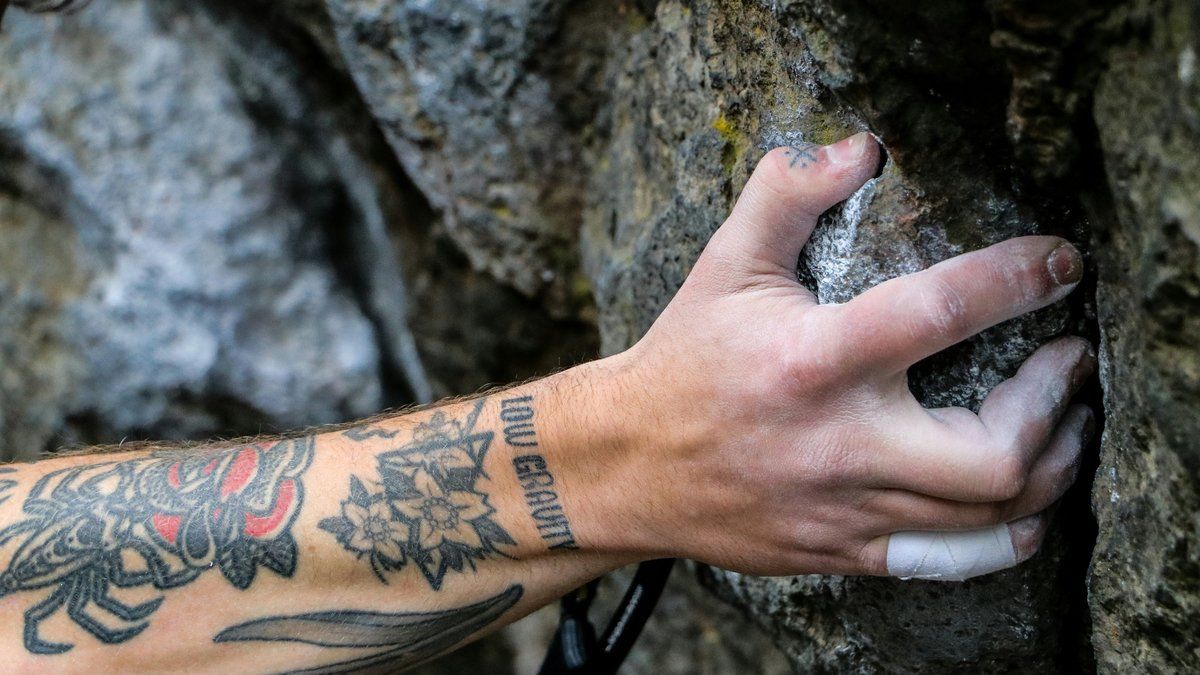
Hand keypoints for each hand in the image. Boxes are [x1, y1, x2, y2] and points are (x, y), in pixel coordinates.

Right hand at [606, 133, 1093, 576]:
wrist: (626, 465)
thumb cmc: (683, 359)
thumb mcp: (725, 263)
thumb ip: (788, 193)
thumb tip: (861, 148)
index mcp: (814, 360)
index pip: (942, 310)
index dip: (1019, 278)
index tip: (1059, 264)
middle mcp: (839, 443)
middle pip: (994, 453)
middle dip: (1053, 402)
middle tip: (1068, 361)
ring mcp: (845, 507)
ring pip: (987, 515)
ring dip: (1050, 467)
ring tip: (1067, 424)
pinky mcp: (842, 550)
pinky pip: (949, 562)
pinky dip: (1004, 536)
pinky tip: (1022, 505)